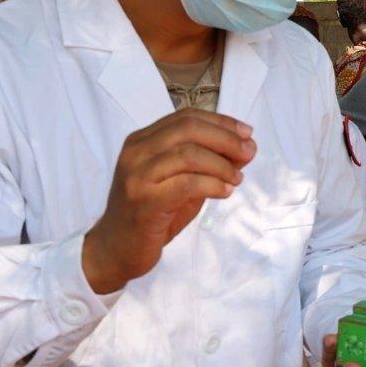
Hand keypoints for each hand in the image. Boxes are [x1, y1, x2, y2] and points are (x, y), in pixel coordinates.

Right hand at [82, 109, 255, 293]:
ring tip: (236, 179)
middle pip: (189, 129)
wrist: (116, 249)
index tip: (246, 133)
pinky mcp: (144, 200)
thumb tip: (244, 149)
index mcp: (142, 140)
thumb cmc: (151, 214)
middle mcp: (136, 152)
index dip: (221, 122)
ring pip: (189, 153)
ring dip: (222, 164)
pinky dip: (212, 185)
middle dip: (226, 138)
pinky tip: (225, 192)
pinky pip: (186, 183)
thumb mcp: (180, 181)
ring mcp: (137, 175)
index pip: (186, 117)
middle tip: (249, 153)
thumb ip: (206, 163)